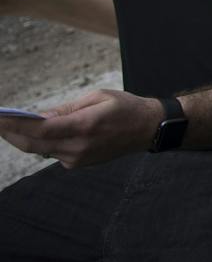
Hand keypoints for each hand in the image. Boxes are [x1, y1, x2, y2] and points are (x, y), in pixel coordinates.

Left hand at [0, 90, 163, 167]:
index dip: (15, 125)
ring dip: (24, 138)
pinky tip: (38, 133)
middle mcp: (79, 147)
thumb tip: (39, 117)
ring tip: (9, 126)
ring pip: (40, 150)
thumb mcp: (98, 97)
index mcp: (85, 126)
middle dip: (11, 134)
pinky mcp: (79, 163)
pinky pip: (53, 153)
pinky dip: (42, 142)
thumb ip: (66, 109)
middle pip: (33, 144)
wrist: (147, 129)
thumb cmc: (125, 107)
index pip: (40, 129)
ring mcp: (78, 158)